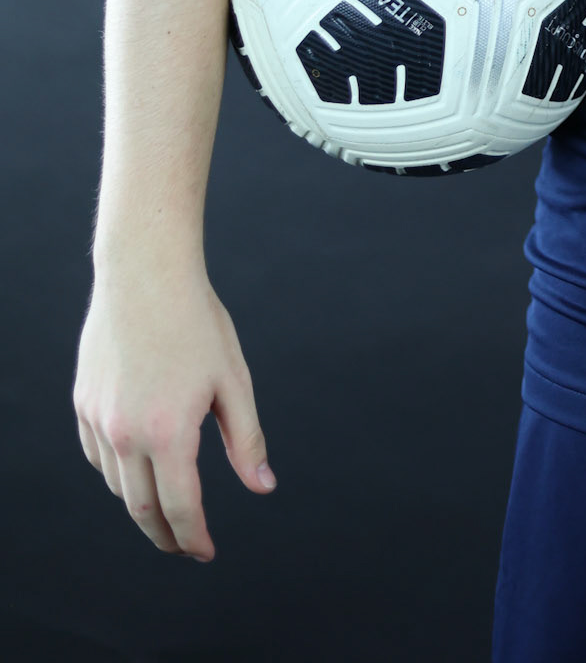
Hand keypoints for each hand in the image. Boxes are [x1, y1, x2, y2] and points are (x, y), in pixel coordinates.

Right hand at [73, 265, 275, 560]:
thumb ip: (247, 439)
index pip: (180, 508)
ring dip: (140, 507)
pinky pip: (97, 457)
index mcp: (167, 432)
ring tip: (166, 509)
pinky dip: (116, 474)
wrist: (145, 272)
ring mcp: (98, 419)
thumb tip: (263, 488)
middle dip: (165, 535)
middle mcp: (125, 434)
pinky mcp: (83, 403)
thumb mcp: (233, 380)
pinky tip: (136, 471)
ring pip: (116, 485)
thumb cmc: (197, 321)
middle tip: (186, 546)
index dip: (194, 538)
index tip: (206, 552)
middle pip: (142, 509)